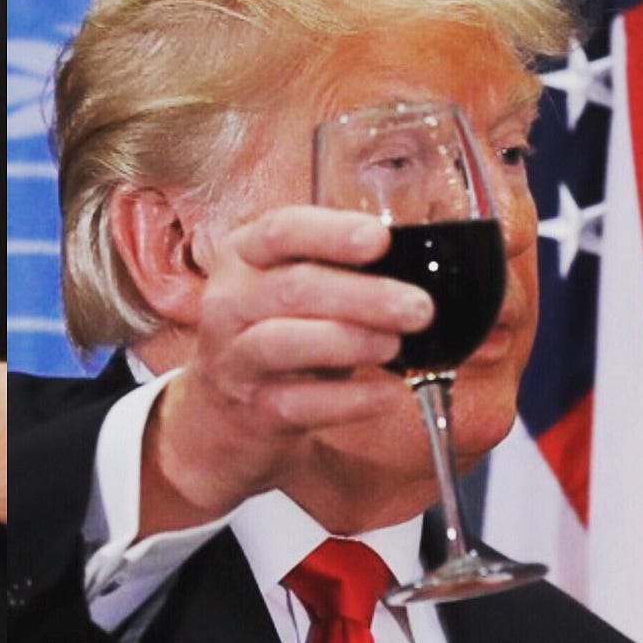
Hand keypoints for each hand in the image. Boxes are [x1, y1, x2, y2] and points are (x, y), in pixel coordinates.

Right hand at [140, 205, 431, 536]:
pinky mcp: (252, 408)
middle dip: (363, 295)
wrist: (223, 411)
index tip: (379, 238)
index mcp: (242, 255)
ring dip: (350, 341)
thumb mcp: (290, 288)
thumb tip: (415, 261)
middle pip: (292, 288)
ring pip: (285, 342)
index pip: (280, 231)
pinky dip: (350, 399)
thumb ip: (336, 269)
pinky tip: (387, 394)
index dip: (330, 233)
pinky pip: (301, 403)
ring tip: (395, 344)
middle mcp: (229, 300)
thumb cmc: (275, 331)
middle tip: (418, 306)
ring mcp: (234, 356)